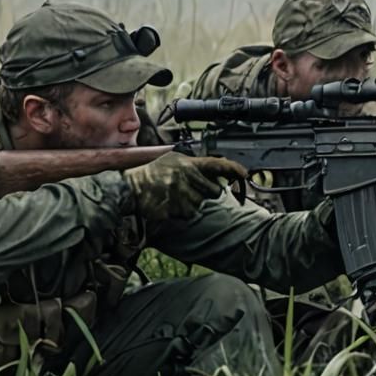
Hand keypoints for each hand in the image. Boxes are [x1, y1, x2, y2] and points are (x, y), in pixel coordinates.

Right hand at [124, 152, 247, 221]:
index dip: (234, 169)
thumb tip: (219, 175)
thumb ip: (197, 166)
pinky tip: (171, 204)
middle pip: (214, 191)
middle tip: (191, 189)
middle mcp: (188, 177)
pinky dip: (182, 212)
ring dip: (192, 203)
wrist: (131, 188)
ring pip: (201, 205)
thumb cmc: (154, 173)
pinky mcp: (176, 209)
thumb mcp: (174, 160)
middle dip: (207, 193)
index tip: (244, 174)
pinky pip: (189, 215)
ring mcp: (182, 194)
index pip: (218, 165)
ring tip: (175, 195)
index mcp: (189, 164)